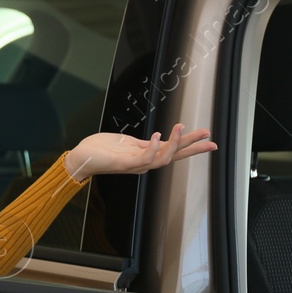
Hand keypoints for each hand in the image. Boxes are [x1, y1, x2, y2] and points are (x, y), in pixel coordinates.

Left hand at [64, 123, 216, 181]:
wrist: (82, 158)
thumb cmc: (102, 150)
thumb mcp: (128, 143)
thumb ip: (144, 144)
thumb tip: (158, 138)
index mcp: (147, 155)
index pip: (174, 150)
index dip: (192, 145)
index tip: (209, 139)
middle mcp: (145, 162)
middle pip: (175, 156)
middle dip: (193, 147)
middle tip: (209, 139)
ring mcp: (136, 165)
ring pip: (163, 158)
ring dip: (174, 143)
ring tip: (181, 127)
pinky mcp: (124, 164)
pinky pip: (144, 158)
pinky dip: (152, 148)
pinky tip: (156, 136)